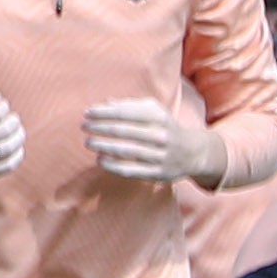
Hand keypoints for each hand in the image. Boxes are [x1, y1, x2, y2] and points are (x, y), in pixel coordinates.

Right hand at [0, 92, 24, 185]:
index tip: (3, 106)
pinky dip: (17, 155)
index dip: (4, 107)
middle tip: (13, 119)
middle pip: (3, 130)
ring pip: (8, 148)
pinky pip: (6, 166)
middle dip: (14, 121)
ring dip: (18, 137)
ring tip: (18, 131)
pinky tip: (17, 148)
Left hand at [81, 95, 215, 184]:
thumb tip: (104, 103)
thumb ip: (129, 106)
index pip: (125, 113)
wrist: (192, 153)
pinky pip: (131, 170)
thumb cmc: (164, 127)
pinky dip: (112, 165)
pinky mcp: (158, 173)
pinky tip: (100, 159)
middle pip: (123, 131)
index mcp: (159, 117)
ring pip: (126, 151)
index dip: (103, 113)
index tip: (87, 113)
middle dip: (100, 128)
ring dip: (103, 146)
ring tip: (88, 142)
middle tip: (84, 127)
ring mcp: (160, 156)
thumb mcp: (153, 111)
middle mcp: (161, 136)